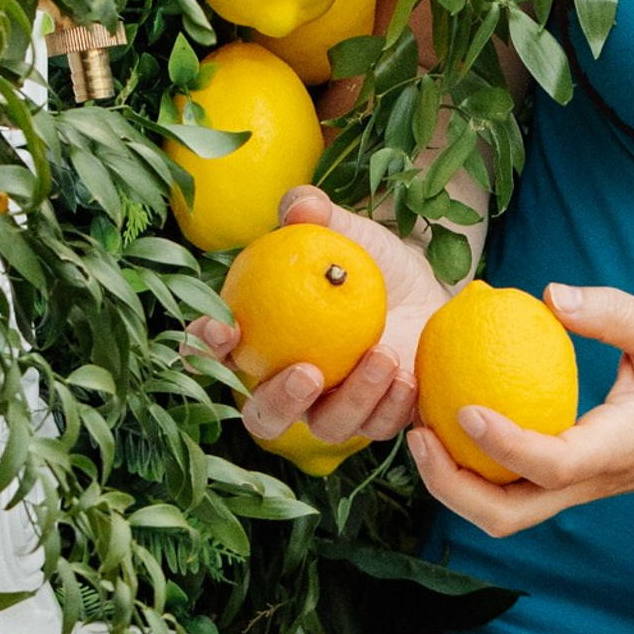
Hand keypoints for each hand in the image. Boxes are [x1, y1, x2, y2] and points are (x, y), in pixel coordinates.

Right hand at [186, 189, 453, 452]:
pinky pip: (377, 426)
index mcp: (261, 340)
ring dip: (353, 398)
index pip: (213, 355)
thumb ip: (319, 218)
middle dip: (277, 402)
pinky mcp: (377, 419)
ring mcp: (332, 408)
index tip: (223, 326)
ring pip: (326, 427)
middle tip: (308, 372)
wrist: (430, 292)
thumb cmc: (374, 264)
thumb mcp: (351, 234)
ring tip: (383, 354)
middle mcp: (287, 384)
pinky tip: (406, 375)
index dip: (203, 348)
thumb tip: (302, 206)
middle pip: (261, 417)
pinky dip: (390, 405)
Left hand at [406, 282, 633, 534]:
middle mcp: (590, 482)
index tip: (464, 405)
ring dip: (452, 485)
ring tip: (420, 430)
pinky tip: (452, 421)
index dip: (502, 443)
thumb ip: (614, 312)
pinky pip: (511, 492)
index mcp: (617, 450)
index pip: (552, 465)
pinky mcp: (567, 485)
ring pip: (502, 516)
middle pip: (508, 517)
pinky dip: (471, 470)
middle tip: (417, 433)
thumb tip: (550, 295)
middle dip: (451, 487)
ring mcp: (576, 491)